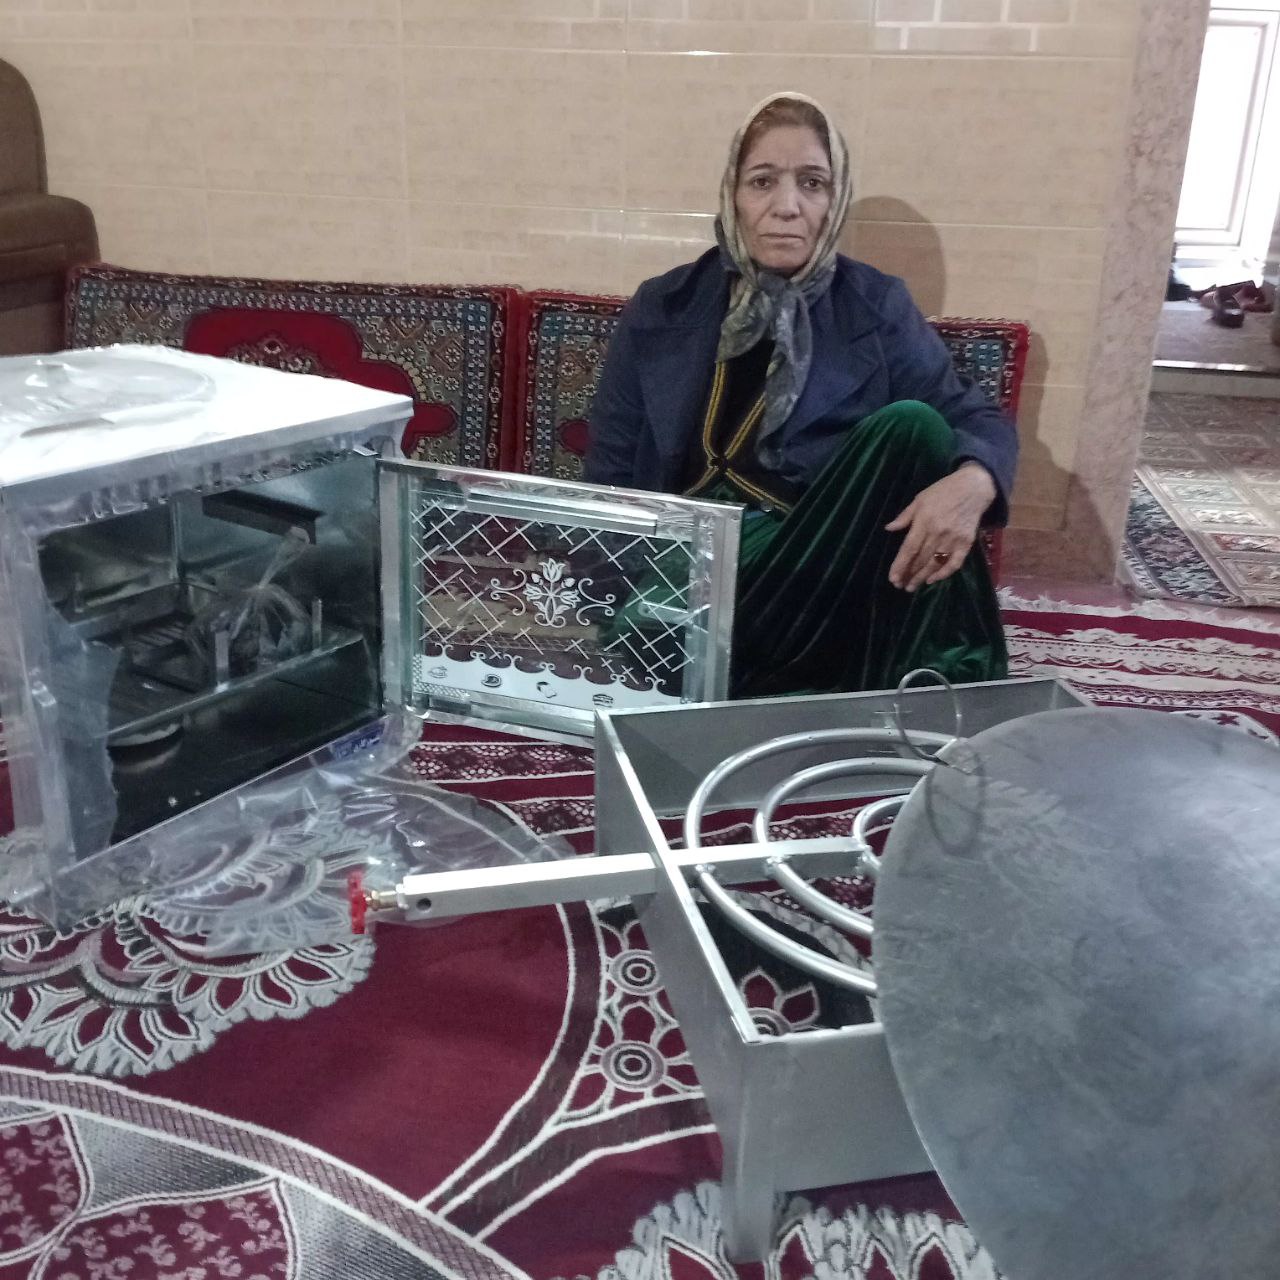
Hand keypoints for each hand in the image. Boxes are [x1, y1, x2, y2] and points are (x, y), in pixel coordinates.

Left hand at [885, 463, 996, 592]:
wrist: (973, 488)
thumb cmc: (943, 492)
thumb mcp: (919, 499)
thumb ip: (904, 516)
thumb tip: (888, 529)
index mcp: (924, 522)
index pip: (909, 549)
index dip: (900, 565)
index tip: (893, 578)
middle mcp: (938, 533)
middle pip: (921, 559)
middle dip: (909, 574)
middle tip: (900, 585)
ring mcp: (953, 539)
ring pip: (935, 564)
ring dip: (922, 577)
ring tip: (912, 586)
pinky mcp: (966, 543)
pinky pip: (954, 563)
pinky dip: (944, 574)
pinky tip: (933, 580)